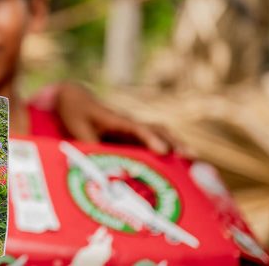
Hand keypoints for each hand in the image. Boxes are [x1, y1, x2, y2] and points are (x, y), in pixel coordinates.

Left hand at [45, 83, 185, 154]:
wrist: (75, 99)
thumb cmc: (75, 114)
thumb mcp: (77, 130)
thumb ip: (90, 148)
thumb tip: (103, 168)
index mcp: (115, 119)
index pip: (136, 127)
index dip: (150, 138)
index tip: (162, 150)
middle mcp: (129, 122)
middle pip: (156, 129)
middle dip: (173, 142)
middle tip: (191, 157)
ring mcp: (133, 129)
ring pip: (160, 134)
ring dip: (176, 145)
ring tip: (194, 163)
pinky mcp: (133, 137)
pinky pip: (154, 142)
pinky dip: (169, 151)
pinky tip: (180, 167)